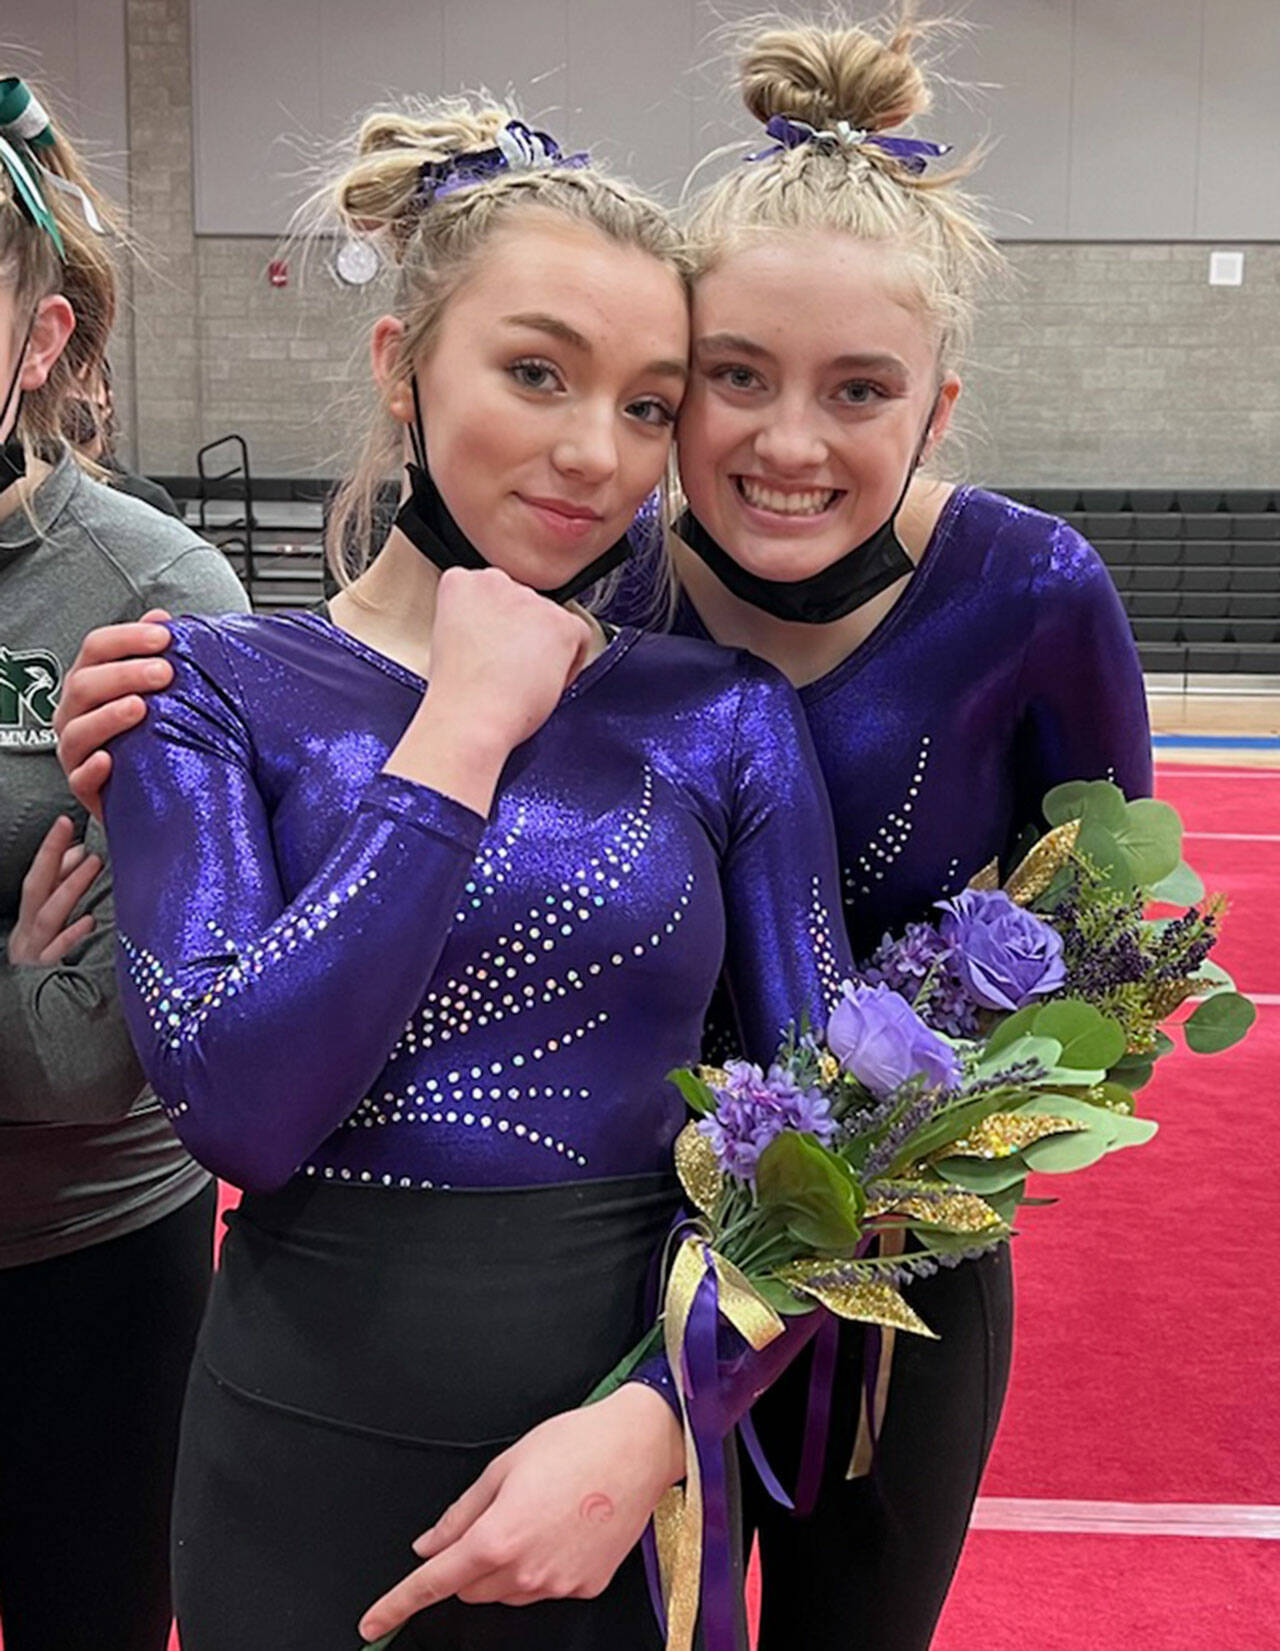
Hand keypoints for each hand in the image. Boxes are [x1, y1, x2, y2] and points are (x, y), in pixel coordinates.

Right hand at [8, 815, 103, 964]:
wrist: (26, 1007)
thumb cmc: (45, 955)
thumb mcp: (49, 921)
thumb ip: (63, 888)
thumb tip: (80, 852)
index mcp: (28, 915)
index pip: (38, 875)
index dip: (49, 849)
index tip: (65, 822)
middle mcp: (27, 930)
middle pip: (37, 889)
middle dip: (52, 858)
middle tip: (73, 831)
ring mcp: (34, 951)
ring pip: (48, 916)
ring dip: (70, 888)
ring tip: (92, 864)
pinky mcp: (45, 974)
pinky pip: (56, 954)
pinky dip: (70, 936)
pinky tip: (88, 922)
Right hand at [53, 609, 173, 819]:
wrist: (149, 785)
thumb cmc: (149, 730)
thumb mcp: (154, 689)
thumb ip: (152, 653)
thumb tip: (160, 617)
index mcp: (90, 681)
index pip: (97, 648)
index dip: (128, 638)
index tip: (164, 636)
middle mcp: (75, 713)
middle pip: (85, 684)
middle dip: (124, 674)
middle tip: (165, 672)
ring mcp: (76, 750)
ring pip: (78, 731)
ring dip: (108, 717)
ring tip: (140, 708)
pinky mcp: (84, 787)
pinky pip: (80, 780)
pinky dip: (93, 769)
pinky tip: (110, 760)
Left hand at [357, 1384, 682, 1640]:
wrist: (639, 1448)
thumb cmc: (571, 1444)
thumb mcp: (504, 1466)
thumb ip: (460, 1513)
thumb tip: (428, 1547)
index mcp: (498, 1537)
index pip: (434, 1581)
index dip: (397, 1603)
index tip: (371, 1623)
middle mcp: (526, 1571)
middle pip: (472, 1588)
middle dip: (467, 1563)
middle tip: (494, 1516)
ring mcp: (558, 1585)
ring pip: (508, 1592)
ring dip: (505, 1567)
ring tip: (538, 1513)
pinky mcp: (586, 1587)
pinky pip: (545, 1588)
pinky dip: (541, 1567)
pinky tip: (563, 1528)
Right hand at [383, 568, 594, 814]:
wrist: (469, 717)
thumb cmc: (459, 695)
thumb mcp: (453, 640)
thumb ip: (477, 623)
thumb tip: (503, 632)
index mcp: (461, 582)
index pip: (494, 593)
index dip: (499, 627)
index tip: (494, 650)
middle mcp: (496, 581)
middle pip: (526, 605)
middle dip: (524, 635)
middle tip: (510, 670)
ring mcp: (530, 599)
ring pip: (552, 621)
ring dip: (546, 649)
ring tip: (523, 680)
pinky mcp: (560, 622)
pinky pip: (581, 637)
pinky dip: (570, 663)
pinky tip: (544, 682)